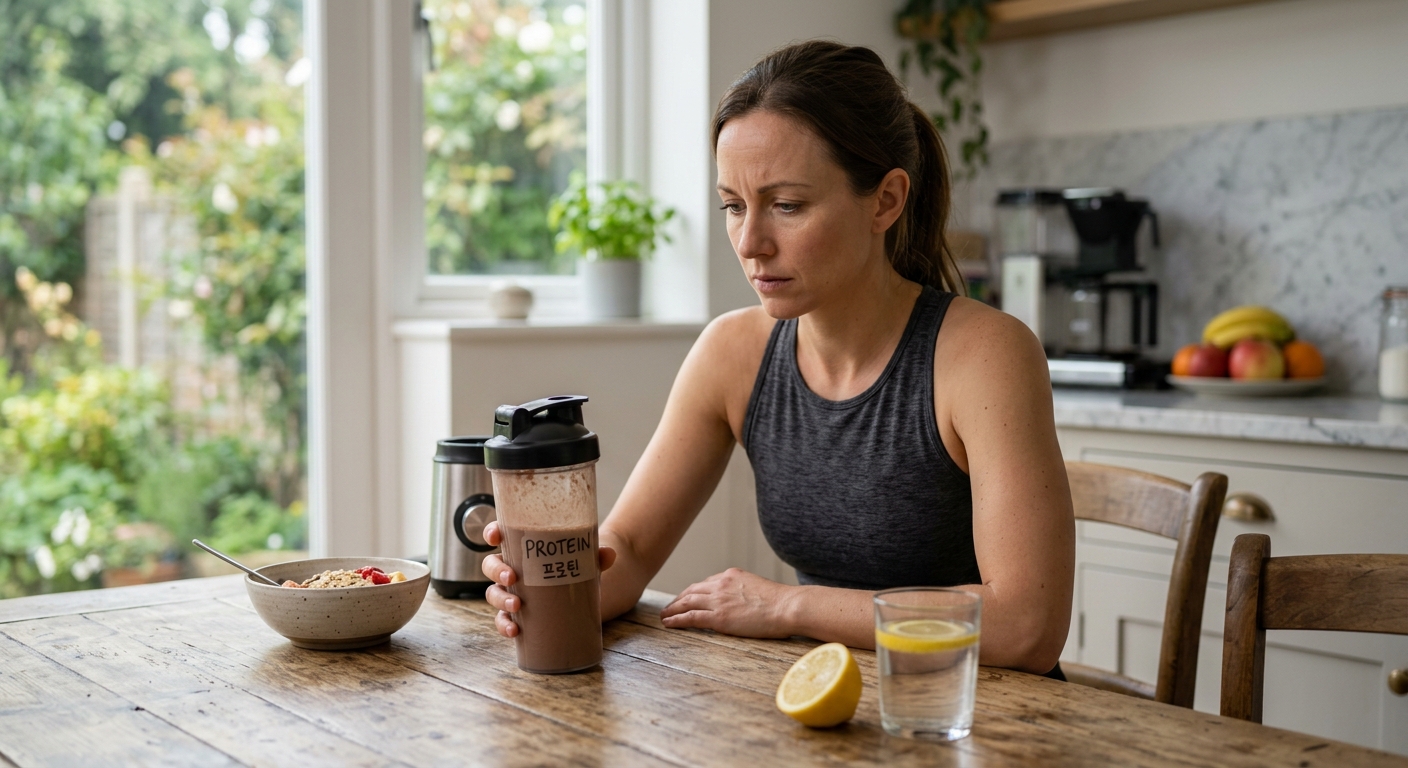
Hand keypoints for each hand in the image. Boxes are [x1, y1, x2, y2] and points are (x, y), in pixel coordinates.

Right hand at [480, 521, 616, 638]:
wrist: (585, 594)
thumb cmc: (576, 569)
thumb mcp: (586, 561)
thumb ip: (596, 557)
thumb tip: (609, 554)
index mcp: (523, 549)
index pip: (500, 535)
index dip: (492, 532)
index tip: (495, 536)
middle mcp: (513, 569)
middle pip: (491, 565)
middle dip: (496, 570)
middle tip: (512, 576)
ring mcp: (513, 592)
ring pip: (493, 593)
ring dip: (499, 599)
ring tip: (517, 605)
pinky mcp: (520, 614)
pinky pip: (503, 619)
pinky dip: (504, 625)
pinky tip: (514, 630)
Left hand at [659, 568, 795, 638]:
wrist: (787, 606)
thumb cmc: (781, 602)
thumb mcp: (758, 589)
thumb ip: (744, 592)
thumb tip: (742, 601)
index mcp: (731, 576)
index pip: (706, 583)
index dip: (693, 592)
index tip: (686, 598)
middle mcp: (721, 584)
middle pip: (692, 591)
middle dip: (678, 599)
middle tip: (669, 607)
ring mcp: (718, 600)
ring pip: (687, 603)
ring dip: (672, 609)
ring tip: (663, 616)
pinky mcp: (718, 617)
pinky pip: (690, 617)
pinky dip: (677, 620)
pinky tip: (668, 623)